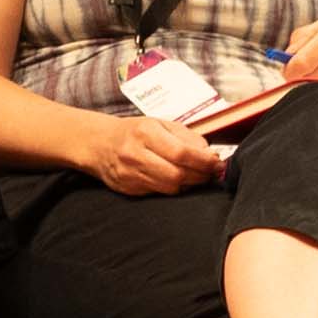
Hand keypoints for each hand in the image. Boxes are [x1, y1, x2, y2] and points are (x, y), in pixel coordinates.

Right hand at [85, 113, 237, 195]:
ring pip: (169, 187)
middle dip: (200, 175)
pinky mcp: (127, 189)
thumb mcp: (160, 124)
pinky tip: (179, 180)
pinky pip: (159, 193)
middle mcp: (135, 154)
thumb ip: (187, 137)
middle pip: (177, 174)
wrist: (99, 144)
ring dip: (190, 184)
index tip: (218, 163)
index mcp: (145, 133)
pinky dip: (174, 188)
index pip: (181, 153)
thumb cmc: (134, 132)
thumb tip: (209, 153)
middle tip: (212, 172)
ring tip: (198, 176)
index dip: (204, 161)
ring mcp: (129, 174)